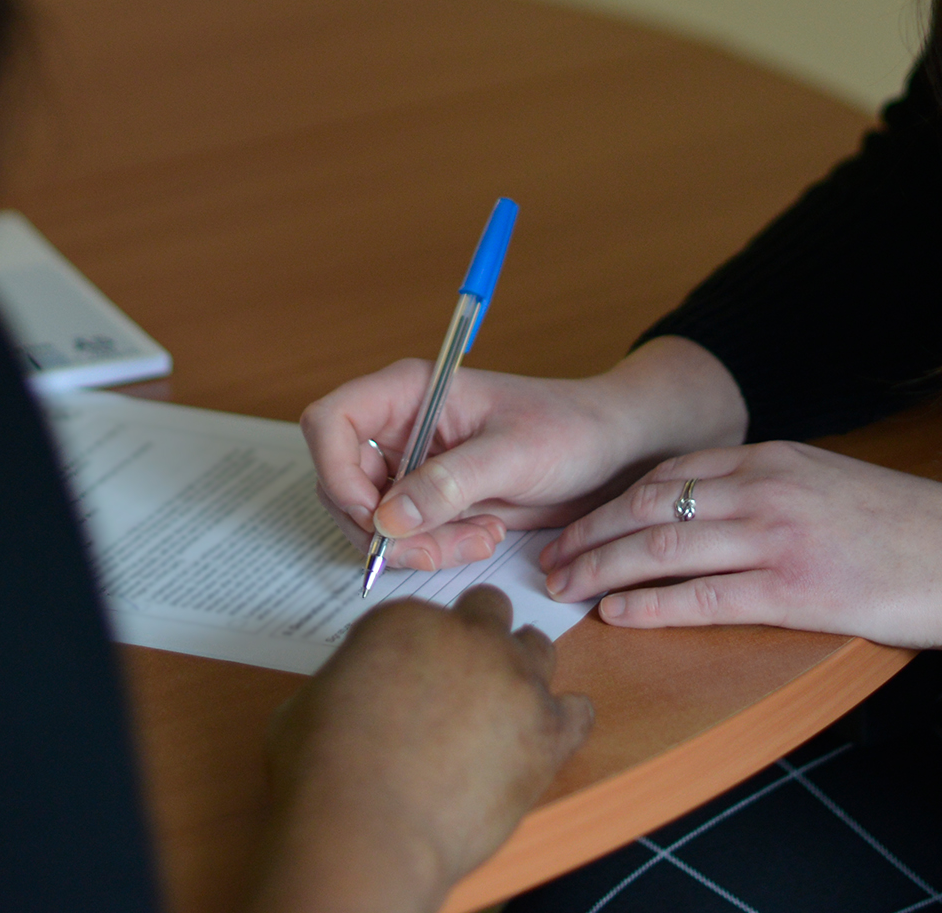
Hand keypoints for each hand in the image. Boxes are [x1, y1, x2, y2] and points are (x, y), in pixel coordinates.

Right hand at [248, 587, 594, 912]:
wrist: (367, 830)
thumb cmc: (323, 772)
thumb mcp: (310, 701)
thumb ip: (352, 679)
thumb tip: (361, 695)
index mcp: (405, 620)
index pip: (423, 615)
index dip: (414, 648)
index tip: (405, 677)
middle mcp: (466, 636)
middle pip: (488, 612)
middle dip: (474, 638)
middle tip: (455, 681)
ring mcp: (514, 679)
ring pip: (537, 647)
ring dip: (519, 669)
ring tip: (497, 709)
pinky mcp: (548, 731)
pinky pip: (579, 709)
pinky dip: (562, 720)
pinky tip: (540, 738)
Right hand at [300, 336, 748, 571]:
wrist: (611, 453)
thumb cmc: (571, 429)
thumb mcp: (513, 455)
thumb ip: (448, 484)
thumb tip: (386, 519)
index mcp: (408, 392)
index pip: (330, 423)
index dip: (336, 472)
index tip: (375, 515)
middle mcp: (399, 427)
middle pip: (339, 483)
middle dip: (382, 527)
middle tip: (439, 548)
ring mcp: (410, 466)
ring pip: (369, 520)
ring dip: (414, 545)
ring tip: (478, 539)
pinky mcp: (428, 500)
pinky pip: (403, 537)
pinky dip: (433, 550)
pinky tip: (482, 538)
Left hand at [537, 441, 941, 673]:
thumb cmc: (906, 528)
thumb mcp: (828, 482)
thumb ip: (767, 486)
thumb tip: (707, 504)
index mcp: (772, 458)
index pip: (666, 473)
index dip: (610, 499)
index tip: (575, 519)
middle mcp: (765, 490)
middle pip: (647, 507)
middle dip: (588, 532)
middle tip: (548, 556)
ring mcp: (775, 539)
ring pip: (660, 550)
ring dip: (600, 568)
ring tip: (563, 587)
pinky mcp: (791, 591)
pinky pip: (701, 599)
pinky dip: (649, 605)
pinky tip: (615, 613)